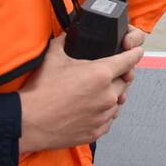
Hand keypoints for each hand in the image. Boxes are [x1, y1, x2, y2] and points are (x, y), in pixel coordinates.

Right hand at [17, 33, 143, 151]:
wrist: (29, 122)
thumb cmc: (40, 91)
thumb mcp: (53, 56)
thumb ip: (65, 41)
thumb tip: (68, 34)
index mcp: (101, 74)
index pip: (130, 60)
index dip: (134, 53)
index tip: (136, 51)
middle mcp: (107, 95)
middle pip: (126, 81)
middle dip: (119, 76)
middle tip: (105, 74)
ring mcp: (104, 115)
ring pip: (118, 101)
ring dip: (111, 95)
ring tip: (95, 92)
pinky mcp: (97, 131)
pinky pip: (109, 119)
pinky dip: (103, 113)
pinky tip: (91, 108)